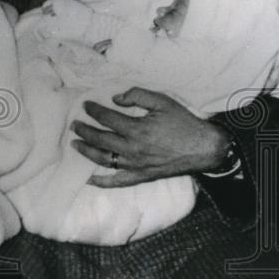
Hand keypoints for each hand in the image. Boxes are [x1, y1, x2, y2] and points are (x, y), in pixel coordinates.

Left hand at [70, 87, 229, 187]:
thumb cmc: (183, 122)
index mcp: (137, 129)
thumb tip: (115, 99)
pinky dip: (102, 182)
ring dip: (86, 151)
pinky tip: (89, 180)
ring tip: (75, 144)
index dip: (93, 111)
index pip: (106, 119)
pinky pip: (118, 182)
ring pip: (103, 160)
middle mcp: (133, 149)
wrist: (204, 147)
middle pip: (100, 139)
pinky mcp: (142, 176)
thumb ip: (137, 95)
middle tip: (74, 125)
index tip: (85, 105)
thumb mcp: (162, 101)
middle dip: (84, 131)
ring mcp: (136, 165)